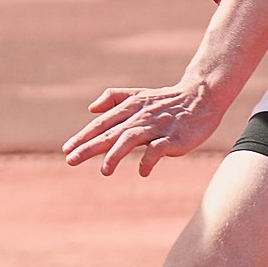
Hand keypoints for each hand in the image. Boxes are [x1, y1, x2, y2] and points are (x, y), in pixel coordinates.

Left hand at [62, 81, 230, 177]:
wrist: (201, 96)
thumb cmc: (167, 100)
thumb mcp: (139, 95)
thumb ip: (114, 98)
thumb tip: (91, 109)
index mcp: (130, 107)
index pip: (102, 124)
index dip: (83, 136)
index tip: (66, 150)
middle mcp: (139, 116)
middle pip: (110, 132)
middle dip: (89, 146)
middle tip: (70, 160)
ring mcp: (156, 127)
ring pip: (130, 139)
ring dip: (116, 155)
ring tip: (104, 171)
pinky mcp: (173, 138)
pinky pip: (158, 150)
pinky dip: (149, 160)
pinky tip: (142, 171)